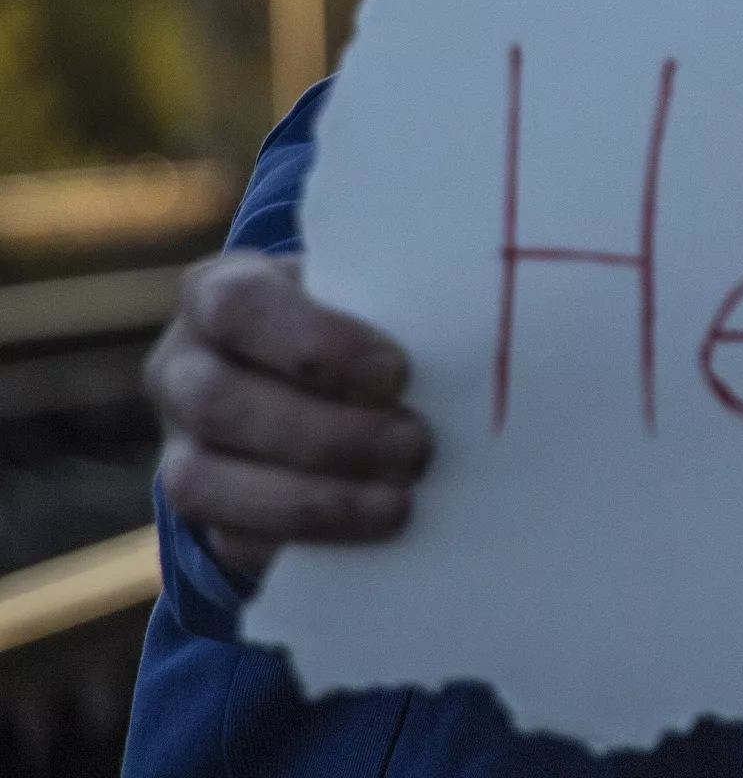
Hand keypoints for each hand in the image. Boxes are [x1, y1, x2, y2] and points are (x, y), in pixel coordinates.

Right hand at [145, 252, 431, 573]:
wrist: (317, 385)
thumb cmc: (359, 328)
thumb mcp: (368, 300)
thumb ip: (393, 312)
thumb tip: (469, 343)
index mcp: (218, 294)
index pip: (239, 309)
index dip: (318, 346)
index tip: (398, 372)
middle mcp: (181, 369)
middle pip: (222, 404)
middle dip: (328, 435)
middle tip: (417, 445)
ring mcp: (178, 447)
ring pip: (206, 483)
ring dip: (314, 500)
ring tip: (401, 502)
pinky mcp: (201, 516)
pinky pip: (230, 541)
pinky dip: (305, 542)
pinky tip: (370, 533)